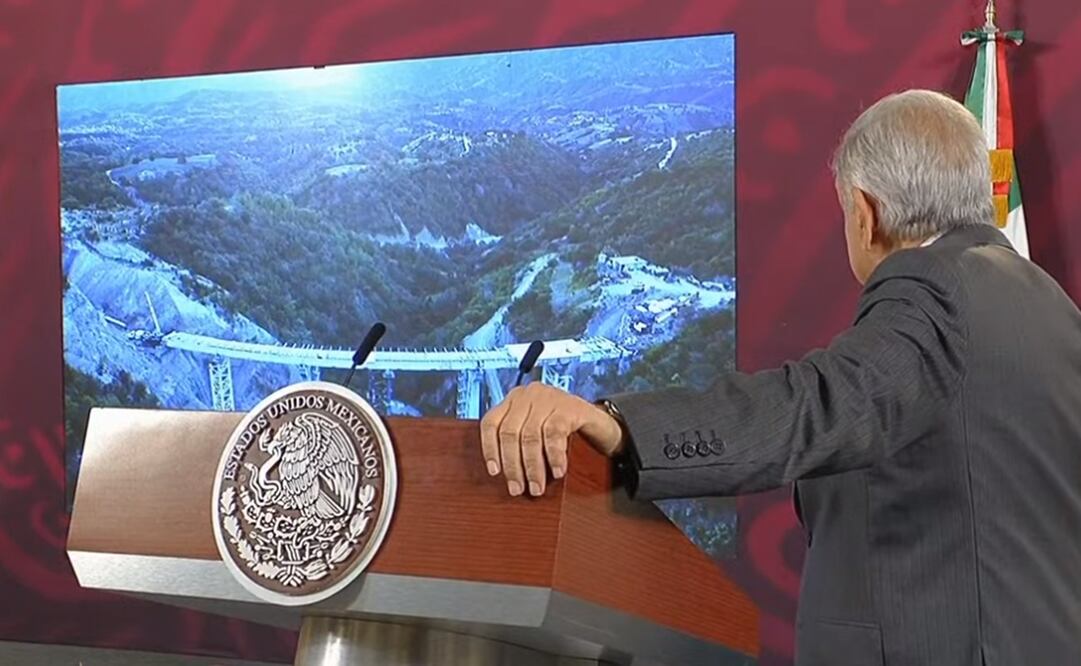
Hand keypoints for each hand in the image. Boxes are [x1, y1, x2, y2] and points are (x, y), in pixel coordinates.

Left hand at [480, 383, 624, 496]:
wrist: (602, 423)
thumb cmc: (564, 432)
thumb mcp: (536, 431)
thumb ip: (518, 443)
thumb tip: (505, 475)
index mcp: (514, 400)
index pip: (491, 423)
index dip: (489, 449)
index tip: (494, 472)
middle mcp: (528, 395)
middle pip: (510, 433)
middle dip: (513, 465)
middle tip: (517, 489)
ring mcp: (549, 398)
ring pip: (530, 436)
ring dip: (533, 466)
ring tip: (537, 487)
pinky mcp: (569, 406)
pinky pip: (555, 434)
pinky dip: (554, 456)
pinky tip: (558, 471)